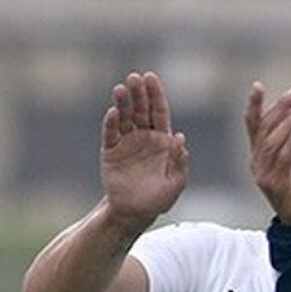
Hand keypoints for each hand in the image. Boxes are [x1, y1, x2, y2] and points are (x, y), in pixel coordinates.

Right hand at [101, 71, 188, 228]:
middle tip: (134, 78)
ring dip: (123, 102)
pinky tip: (114, 112)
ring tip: (121, 89)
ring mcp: (126, 142)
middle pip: (141, 109)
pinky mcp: (111, 150)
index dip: (156, 95)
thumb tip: (180, 138)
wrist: (135, 213)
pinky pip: (110, 133)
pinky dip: (111, 122)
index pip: (159, 112)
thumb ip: (180, 162)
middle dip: (139, 93)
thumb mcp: (175, 183)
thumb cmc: (158, 199)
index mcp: (161, 141)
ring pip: (125, 117)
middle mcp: (144, 137)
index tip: (151, 78)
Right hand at [246, 82, 290, 225]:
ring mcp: (264, 176)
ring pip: (272, 143)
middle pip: (264, 129)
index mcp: (260, 154)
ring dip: (288, 123)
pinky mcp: (277, 187)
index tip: (258, 84)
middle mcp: (257, 163)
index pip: (253, 125)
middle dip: (279, 108)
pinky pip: (283, 161)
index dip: (254, 105)